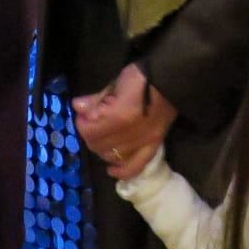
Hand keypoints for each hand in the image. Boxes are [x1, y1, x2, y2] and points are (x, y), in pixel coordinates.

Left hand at [73, 63, 177, 180]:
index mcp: (117, 116)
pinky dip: (121, 171)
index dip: (81, 121)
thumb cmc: (142, 77)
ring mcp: (142, 143)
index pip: (88, 129)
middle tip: (91, 123)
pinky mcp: (153, 146)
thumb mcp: (116, 82)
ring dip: (102, 149)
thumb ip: (96, 99)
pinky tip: (111, 169)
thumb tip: (77, 107)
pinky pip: (135, 167)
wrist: (171, 80)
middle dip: (90, 135)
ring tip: (102, 138)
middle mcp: (128, 135)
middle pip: (97, 145)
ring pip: (112, 156)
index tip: (83, 113)